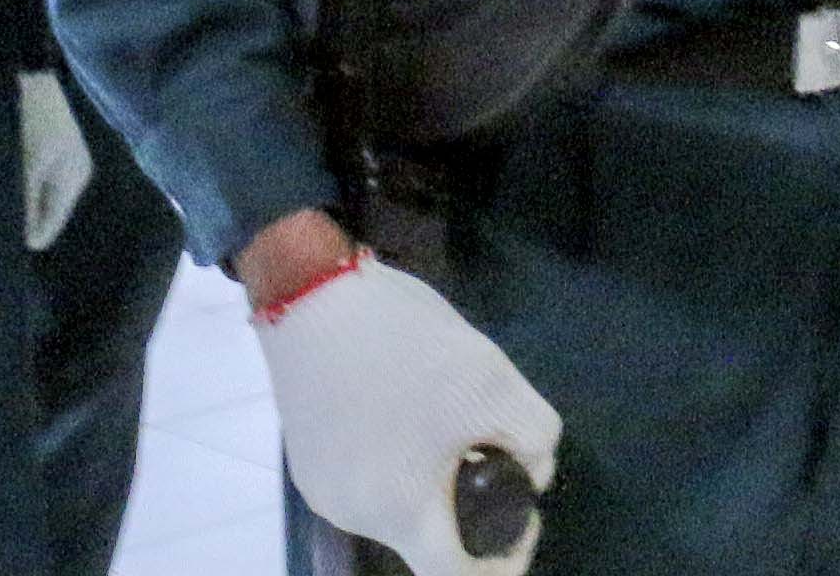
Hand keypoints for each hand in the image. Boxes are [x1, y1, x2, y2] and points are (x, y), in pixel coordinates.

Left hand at [18, 70, 92, 252]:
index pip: (52, 225)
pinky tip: (6, 186)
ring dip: (23, 203)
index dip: (30, 236)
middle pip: (49, 213)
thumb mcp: (27, 165)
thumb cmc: (32, 120)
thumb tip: (25, 239)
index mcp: (74, 180)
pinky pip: (38, 183)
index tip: (3, 245)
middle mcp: (74, 176)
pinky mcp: (53, 155)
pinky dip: (24, 188)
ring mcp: (65, 165)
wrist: (32, 75)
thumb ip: (26, 203)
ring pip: (42, 199)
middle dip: (26, 219)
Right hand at [250, 244, 560, 575]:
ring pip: (396, 510)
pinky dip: (394, 465)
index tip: (520, 515)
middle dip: (466, 507)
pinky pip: (365, 483)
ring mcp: (323, 491)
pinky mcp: (306, 462)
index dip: (504, 563)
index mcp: (401, 512)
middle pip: (426, 542)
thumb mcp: (494, 381)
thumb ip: (534, 439)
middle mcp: (355, 516)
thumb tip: (531, 472)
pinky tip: (401, 411)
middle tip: (486, 448)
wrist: (309, 291)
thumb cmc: (403, 344)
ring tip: (443, 421)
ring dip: (429, 483)